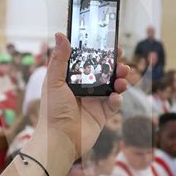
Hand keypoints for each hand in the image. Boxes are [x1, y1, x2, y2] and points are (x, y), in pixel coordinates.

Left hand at [23, 33, 128, 175]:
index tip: (110, 45)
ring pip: (112, 86)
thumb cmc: (52, 111)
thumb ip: (59, 58)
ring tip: (123, 78)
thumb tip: (60, 34)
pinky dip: (118, 99)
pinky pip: (114, 104)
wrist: (60, 140)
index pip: (88, 61)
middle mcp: (83, 89)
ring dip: (120, 80)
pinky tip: (116, 97)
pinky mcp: (102, 115)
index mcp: (71, 79)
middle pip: (104, 72)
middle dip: (115, 66)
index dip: (99, 53)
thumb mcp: (54, 81)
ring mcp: (94, 102)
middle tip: (121, 61)